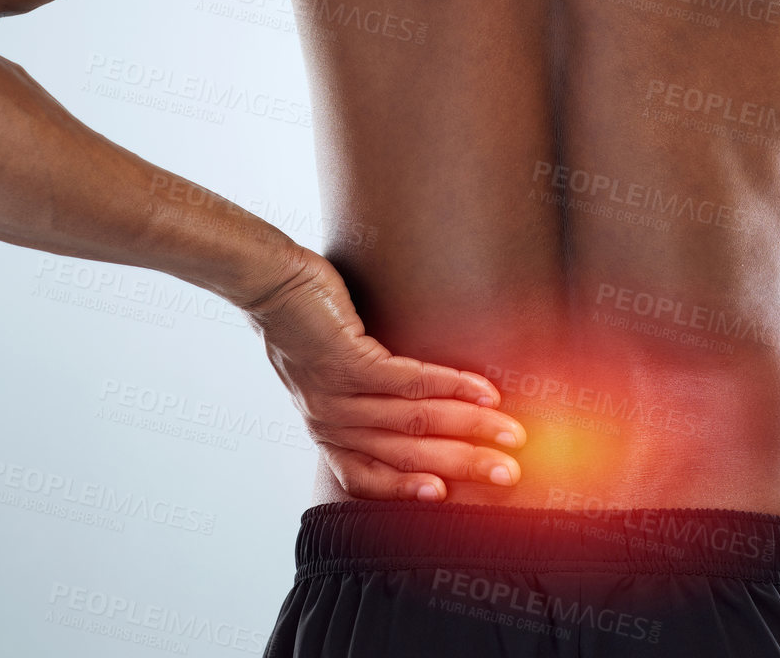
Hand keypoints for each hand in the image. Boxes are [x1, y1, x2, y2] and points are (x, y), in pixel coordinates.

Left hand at [242, 248, 525, 501]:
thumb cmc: (305, 324)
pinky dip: (451, 386)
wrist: (271, 283)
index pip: (371, 478)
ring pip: (414, 420)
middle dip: (464, 464)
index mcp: (327, 432)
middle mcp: (331, 422)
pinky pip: (409, 381)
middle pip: (406, 454)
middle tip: (507, 471)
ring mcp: (339, 394)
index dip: (412, 490)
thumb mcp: (326, 377)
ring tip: (507, 429)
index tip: (453, 496)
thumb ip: (361, 399)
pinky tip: (482, 390)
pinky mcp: (349, 361)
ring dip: (470, 425)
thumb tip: (416, 403)